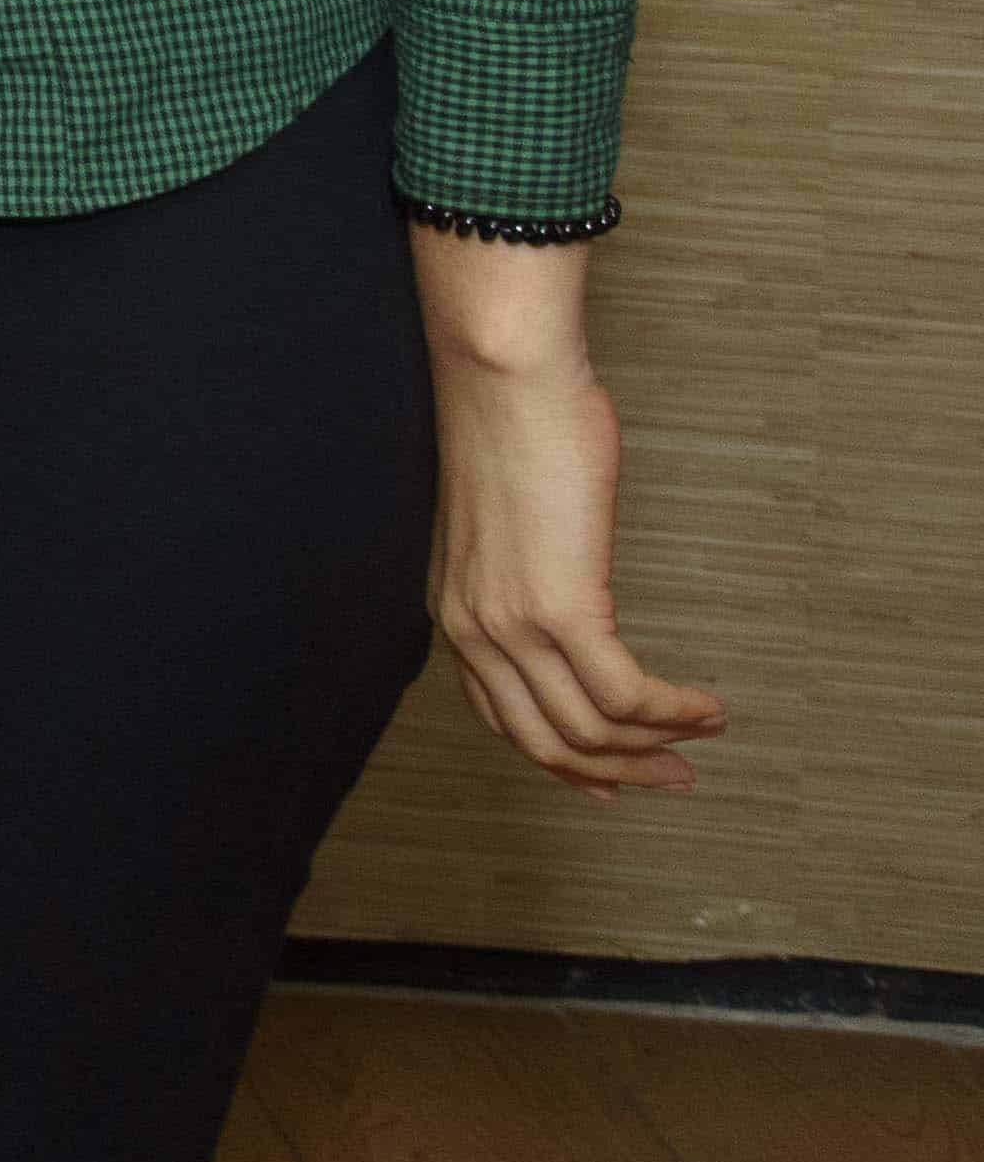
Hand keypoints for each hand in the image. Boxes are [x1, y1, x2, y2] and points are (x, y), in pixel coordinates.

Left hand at [428, 326, 726, 795]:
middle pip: (547, 742)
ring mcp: (512, 624)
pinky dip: (673, 712)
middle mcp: (473, 631)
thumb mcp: (508, 523)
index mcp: (457, 612)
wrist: (504, 379)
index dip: (561, 760)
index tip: (607, 782)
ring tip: (704, 736)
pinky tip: (705, 706)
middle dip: (619, 773)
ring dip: (657, 746)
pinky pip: (625, 695)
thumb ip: (527, 576)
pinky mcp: (559, 608)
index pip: (503, 719)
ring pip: (589, 730)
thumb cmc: (516, 430)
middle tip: (675, 781)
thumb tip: (573, 602)